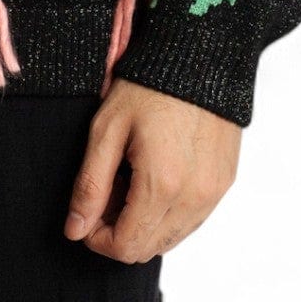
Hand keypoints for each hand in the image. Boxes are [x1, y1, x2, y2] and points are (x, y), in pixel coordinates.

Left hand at [64, 77, 240, 261]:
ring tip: (130, 178)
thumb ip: (90, 185)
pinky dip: (169, 211)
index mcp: (162, 185)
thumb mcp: (107, 129)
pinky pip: (193, 218)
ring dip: (145, 222)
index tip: (87, 213)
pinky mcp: (225, 182)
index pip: (126, 246)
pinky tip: (156, 175)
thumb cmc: (148, 85)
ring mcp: (214, 192)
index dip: (98, 238)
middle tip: (107, 189)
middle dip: (119, 229)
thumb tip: (75, 230)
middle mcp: (194, 198)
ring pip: (172, 237)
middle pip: (149, 247)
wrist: (197, 54)